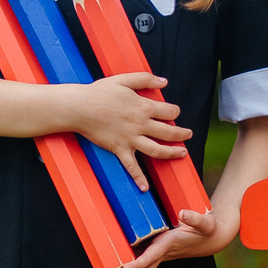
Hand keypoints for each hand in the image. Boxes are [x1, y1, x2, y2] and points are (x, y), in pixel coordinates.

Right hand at [68, 73, 190, 188]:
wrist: (80, 107)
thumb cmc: (100, 92)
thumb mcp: (123, 79)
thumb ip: (145, 79)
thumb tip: (164, 82)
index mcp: (143, 107)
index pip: (169, 111)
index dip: (175, 111)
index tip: (174, 112)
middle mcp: (140, 124)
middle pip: (168, 132)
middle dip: (182, 134)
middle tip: (188, 135)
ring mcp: (131, 139)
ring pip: (157, 150)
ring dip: (172, 153)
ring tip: (182, 153)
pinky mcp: (119, 149)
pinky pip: (131, 166)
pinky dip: (138, 178)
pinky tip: (145, 188)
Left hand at [108, 201, 238, 267]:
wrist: (213, 239)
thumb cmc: (208, 229)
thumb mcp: (206, 222)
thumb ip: (196, 218)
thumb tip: (183, 213)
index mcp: (170, 244)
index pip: (152, 257)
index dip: (139, 263)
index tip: (127, 267)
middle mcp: (164, 252)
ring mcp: (162, 255)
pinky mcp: (161, 253)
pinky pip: (145, 264)